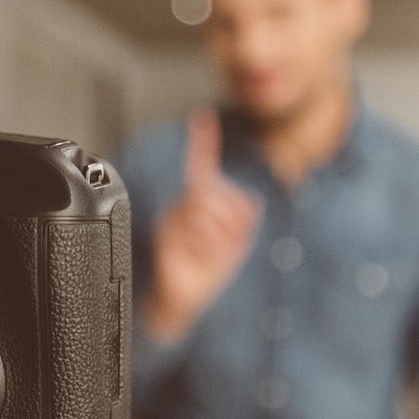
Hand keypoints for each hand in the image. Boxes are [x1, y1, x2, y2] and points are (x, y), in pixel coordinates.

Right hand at [146, 110, 261, 341]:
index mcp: (198, 204)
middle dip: (230, 218)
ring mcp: (172, 223)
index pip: (201, 166)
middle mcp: (183, 208)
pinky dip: (207, 250)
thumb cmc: (204, 272)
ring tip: (211, 255)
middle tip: (230, 242)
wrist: (182, 302)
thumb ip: (243, 223)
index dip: (202, 142)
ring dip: (219, 238)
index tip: (203, 117)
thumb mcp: (234, 246)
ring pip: (206, 212)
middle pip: (212, 192)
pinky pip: (196, 233)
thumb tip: (253, 202)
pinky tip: (198, 259)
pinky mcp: (165, 239)